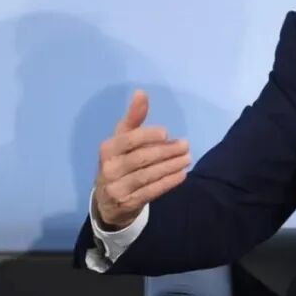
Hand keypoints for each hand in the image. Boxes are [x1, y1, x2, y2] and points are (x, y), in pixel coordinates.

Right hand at [93, 90, 190, 229]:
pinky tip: (182, 175)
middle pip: (141, 158)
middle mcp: (109, 169)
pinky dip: (168, 182)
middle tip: (186, 145)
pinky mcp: (128, 203)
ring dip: (171, 166)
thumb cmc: (119, 163)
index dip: (148, 136)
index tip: (166, 133)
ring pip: (148, 175)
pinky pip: (151, 191)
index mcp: (107, 150)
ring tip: (187, 158)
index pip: (128, 140)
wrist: (107, 202)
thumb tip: (141, 92)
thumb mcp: (122, 140)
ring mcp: (117, 188)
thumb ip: (133, 119)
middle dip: (166, 151)